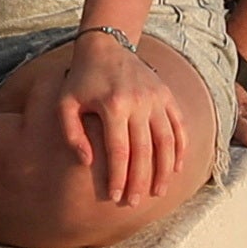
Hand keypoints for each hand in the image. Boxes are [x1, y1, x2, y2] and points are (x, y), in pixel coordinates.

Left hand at [46, 29, 188, 208]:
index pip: (119, 151)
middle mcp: (139, 102)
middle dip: (140, 181)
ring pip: (167, 141)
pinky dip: (181, 148)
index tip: (114, 198)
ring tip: (158, 192)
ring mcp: (156, 97)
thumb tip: (87, 162)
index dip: (118, 178)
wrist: (106, 44)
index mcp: (113, 105)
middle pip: (144, 151)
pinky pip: (179, 125)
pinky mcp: (166, 94)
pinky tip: (177, 168)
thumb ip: (71, 134)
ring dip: (164, 170)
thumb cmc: (81, 79)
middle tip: (134, 203)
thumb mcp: (65, 103)